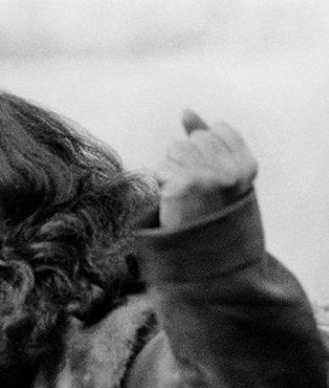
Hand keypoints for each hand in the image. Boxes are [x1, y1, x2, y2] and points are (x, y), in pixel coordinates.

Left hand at [154, 110, 257, 228]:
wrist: (200, 258)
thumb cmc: (208, 213)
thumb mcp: (218, 175)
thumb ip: (206, 140)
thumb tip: (185, 111)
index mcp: (247, 166)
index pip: (216, 130)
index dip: (205, 151)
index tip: (208, 179)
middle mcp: (231, 171)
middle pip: (194, 139)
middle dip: (187, 160)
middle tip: (193, 192)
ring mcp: (208, 179)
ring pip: (175, 148)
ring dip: (171, 169)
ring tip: (180, 194)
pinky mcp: (182, 186)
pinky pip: (160, 167)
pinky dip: (159, 182)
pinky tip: (169, 200)